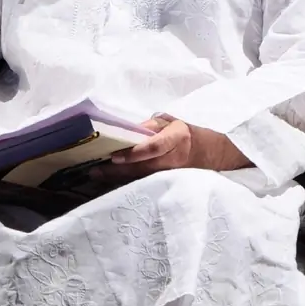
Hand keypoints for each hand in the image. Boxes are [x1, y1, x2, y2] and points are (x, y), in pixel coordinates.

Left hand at [88, 115, 252, 185]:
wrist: (209, 153)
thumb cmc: (184, 133)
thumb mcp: (171, 122)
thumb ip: (151, 125)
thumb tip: (129, 131)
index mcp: (177, 138)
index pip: (154, 147)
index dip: (135, 153)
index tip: (115, 156)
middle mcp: (174, 158)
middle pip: (143, 167)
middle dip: (117, 170)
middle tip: (95, 170)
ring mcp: (171, 174)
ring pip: (142, 179)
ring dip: (118, 179)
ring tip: (97, 176)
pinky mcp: (167, 183)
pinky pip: (145, 183)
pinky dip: (126, 183)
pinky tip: (109, 182)